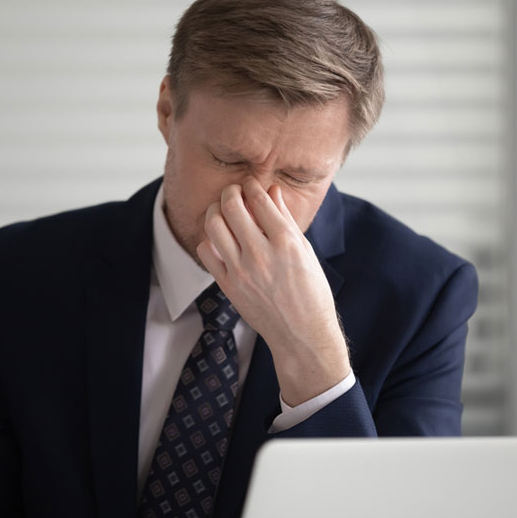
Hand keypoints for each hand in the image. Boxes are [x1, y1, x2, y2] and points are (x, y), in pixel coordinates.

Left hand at [196, 177, 350, 406]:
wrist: (302, 333)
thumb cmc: (310, 291)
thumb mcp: (305, 251)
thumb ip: (285, 219)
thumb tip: (272, 191)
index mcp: (286, 242)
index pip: (259, 197)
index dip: (252, 185)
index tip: (251, 184)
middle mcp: (261, 253)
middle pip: (231, 205)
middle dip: (231, 192)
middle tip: (234, 193)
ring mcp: (241, 270)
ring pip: (213, 224)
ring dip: (215, 211)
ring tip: (223, 212)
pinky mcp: (227, 285)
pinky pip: (205, 251)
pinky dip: (209, 239)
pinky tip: (220, 239)